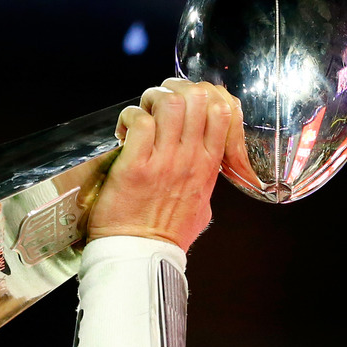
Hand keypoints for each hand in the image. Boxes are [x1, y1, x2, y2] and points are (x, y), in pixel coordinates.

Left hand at [87, 78, 238, 250]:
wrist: (140, 256)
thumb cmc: (167, 235)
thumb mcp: (202, 207)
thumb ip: (205, 182)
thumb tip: (204, 169)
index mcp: (208, 166)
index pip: (223, 111)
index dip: (202, 95)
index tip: (184, 103)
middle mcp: (191, 159)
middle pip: (196, 97)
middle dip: (174, 90)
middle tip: (157, 105)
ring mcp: (164, 161)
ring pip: (169, 102)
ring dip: (150, 101)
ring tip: (141, 117)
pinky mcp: (136, 166)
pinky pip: (140, 121)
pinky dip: (129, 118)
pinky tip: (122, 133)